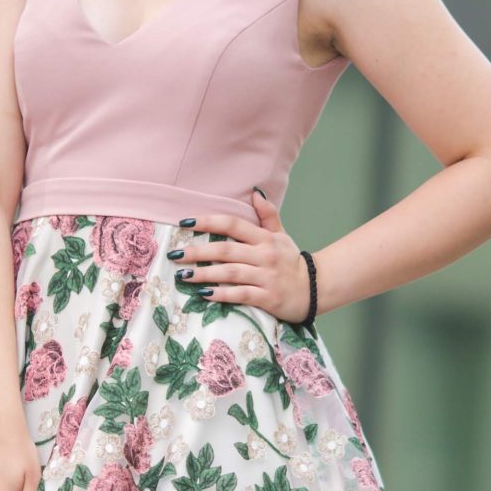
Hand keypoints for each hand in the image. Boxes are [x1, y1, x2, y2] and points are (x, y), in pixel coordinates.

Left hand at [170, 190, 314, 322]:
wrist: (315, 289)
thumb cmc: (291, 262)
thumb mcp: (282, 236)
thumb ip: (268, 215)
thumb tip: (255, 192)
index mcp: (265, 238)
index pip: (233, 224)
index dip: (208, 222)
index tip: (184, 223)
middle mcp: (265, 255)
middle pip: (226, 250)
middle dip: (198, 252)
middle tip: (175, 254)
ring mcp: (266, 277)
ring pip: (230, 273)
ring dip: (204, 274)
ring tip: (182, 275)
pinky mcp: (268, 298)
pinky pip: (241, 295)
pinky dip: (221, 294)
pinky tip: (203, 294)